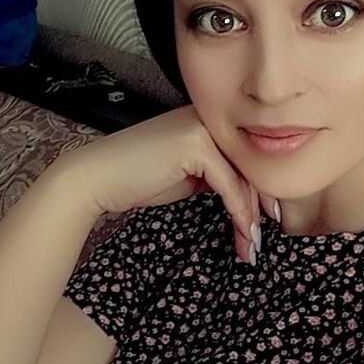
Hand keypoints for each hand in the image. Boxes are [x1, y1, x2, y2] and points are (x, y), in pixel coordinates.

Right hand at [51, 105, 277, 262]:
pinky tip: (243, 233)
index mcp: (207, 121)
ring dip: (250, 217)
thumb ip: (215, 176)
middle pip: (248, 166)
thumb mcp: (187, 176)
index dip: (258, 191)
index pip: (244, 157)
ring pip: (243, 178)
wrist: (97, 178)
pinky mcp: (197, 145)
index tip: (266, 219)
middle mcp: (208, 118)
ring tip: (251, 245)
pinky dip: (239, 214)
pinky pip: (229, 185)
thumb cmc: (136, 179)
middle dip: (258, 207)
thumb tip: (246, 196)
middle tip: (260, 239)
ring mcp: (203, 128)